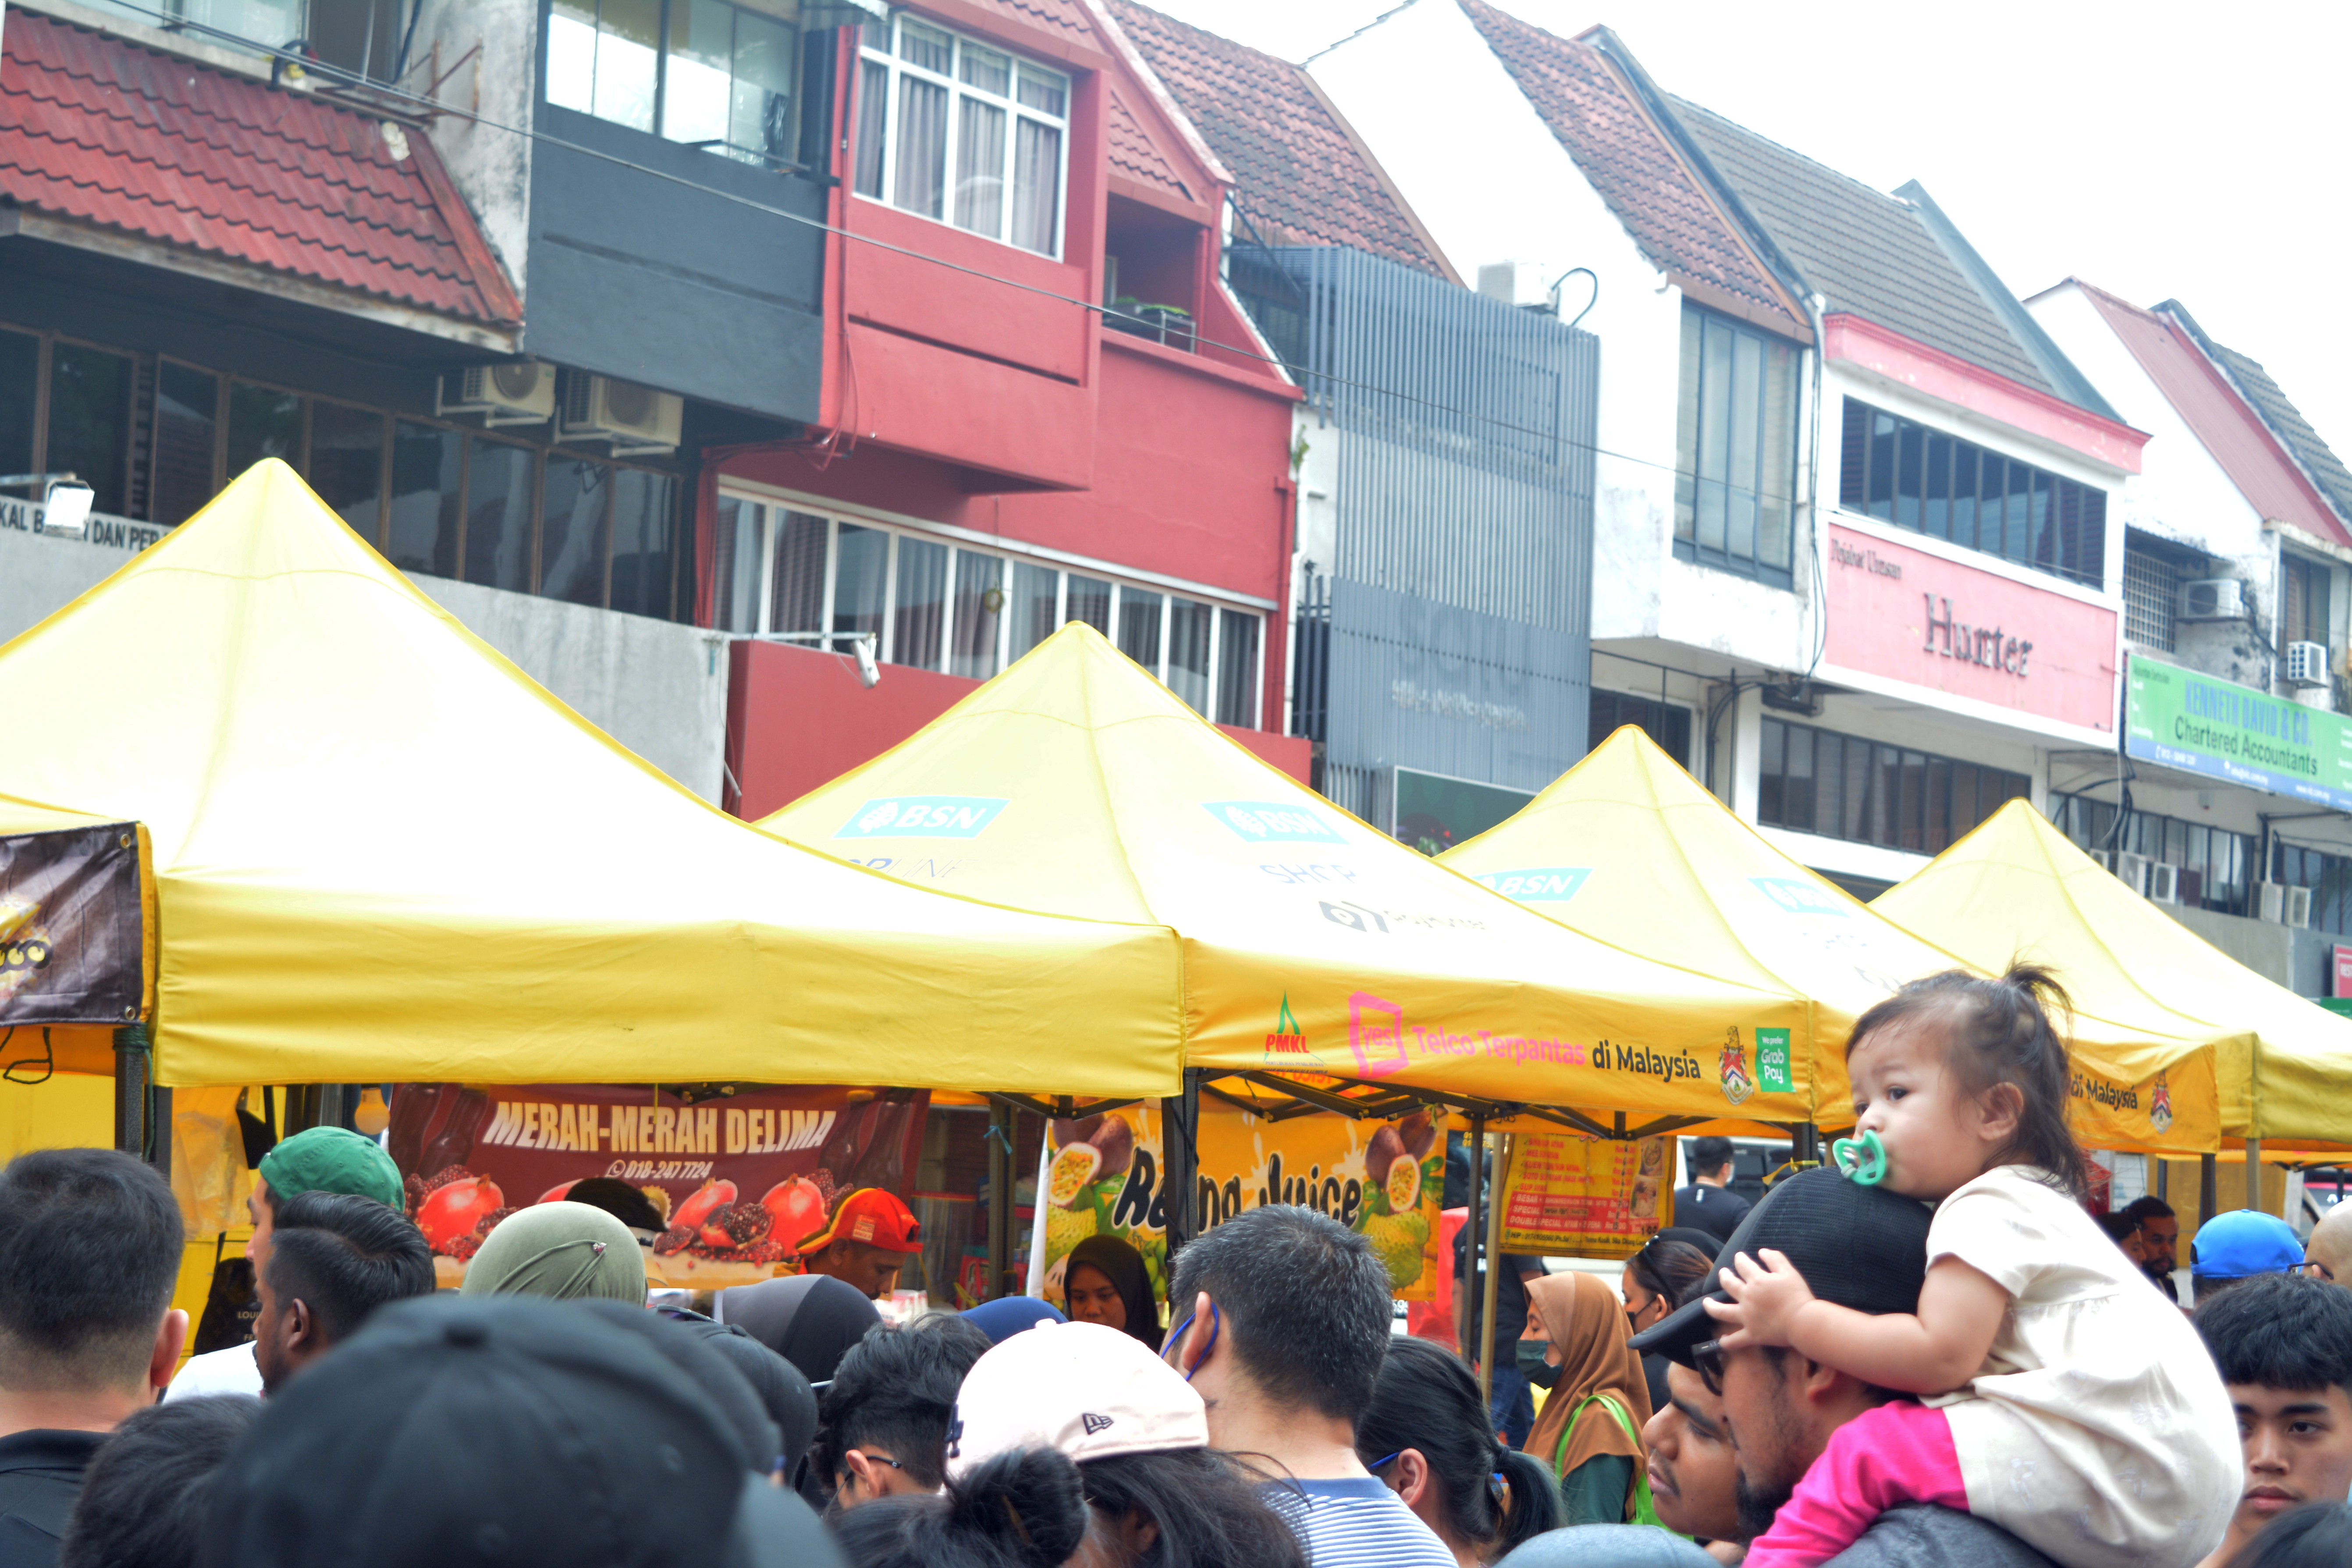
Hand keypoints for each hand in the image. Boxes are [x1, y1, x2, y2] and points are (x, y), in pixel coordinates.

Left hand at [1701, 1248, 1815, 1350]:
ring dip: (1711, 1306)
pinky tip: (1722, 1340)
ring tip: (1706, 1303)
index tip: (1739, 1257)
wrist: (1802, 1321)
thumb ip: (1775, 1259)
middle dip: (1724, 1276)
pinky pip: (1735, 1340)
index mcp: (1756, 1281)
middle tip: (1723, 1272)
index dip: (1740, 1259)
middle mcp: (1747, 1297)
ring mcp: (1746, 1317)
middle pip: (1729, 1284)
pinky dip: (1727, 1342)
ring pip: (1722, 1311)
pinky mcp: (1751, 1334)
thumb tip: (1761, 1251)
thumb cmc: (1798, 1296)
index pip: (1743, 1265)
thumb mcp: (1789, 1272)